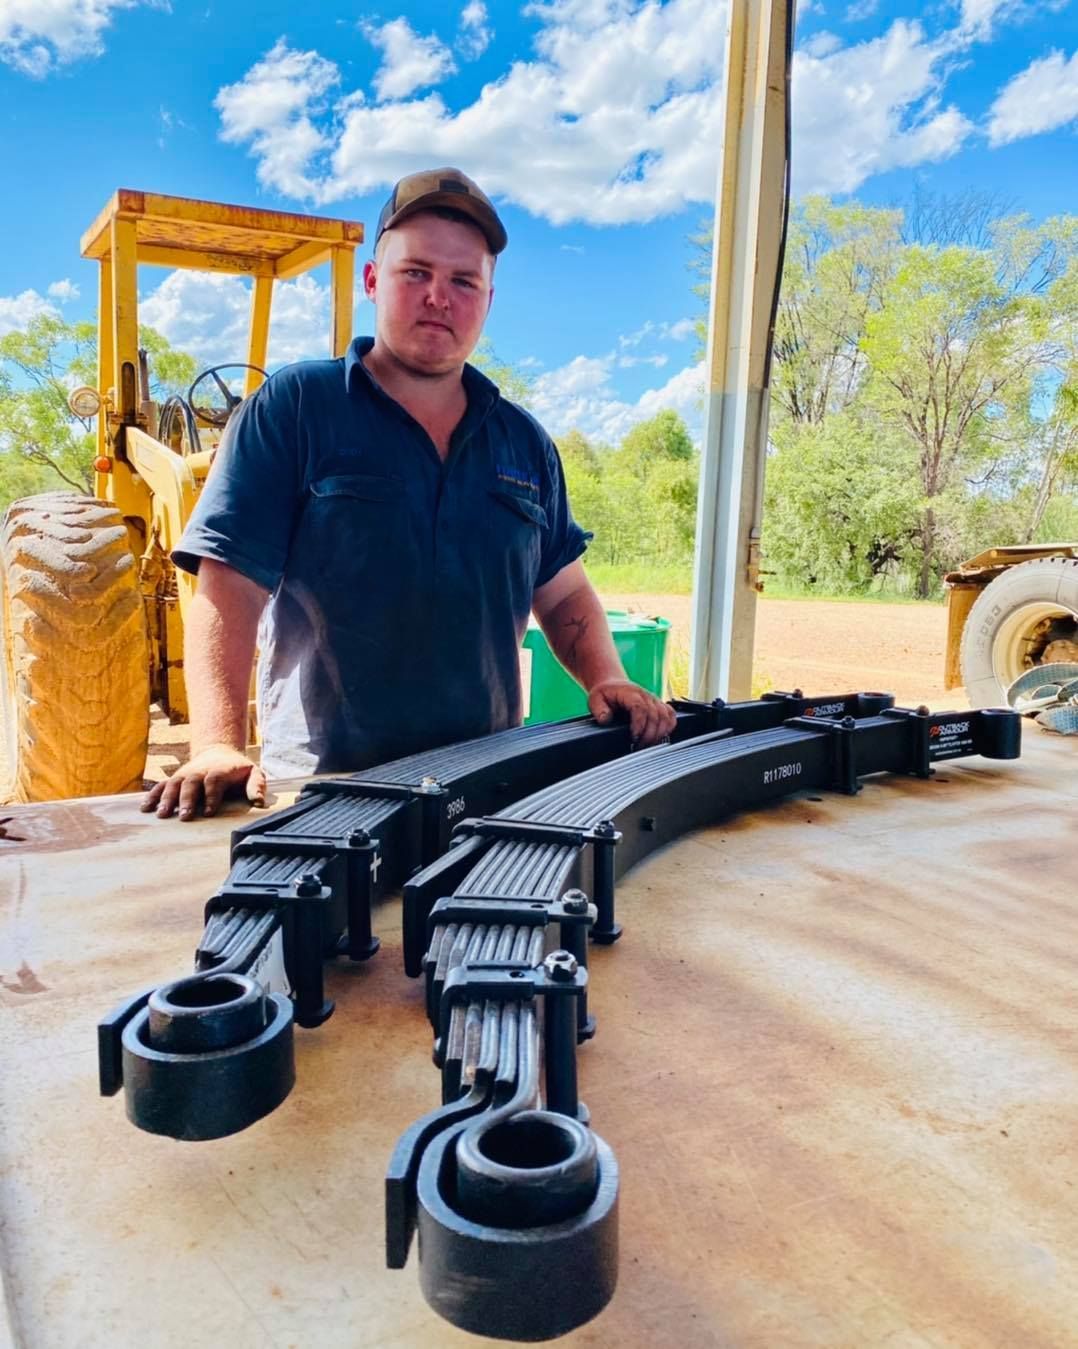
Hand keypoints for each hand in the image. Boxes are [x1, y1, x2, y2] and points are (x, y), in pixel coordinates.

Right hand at [141, 744, 265, 819]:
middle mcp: (199, 772)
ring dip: (167, 799)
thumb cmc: (237, 769)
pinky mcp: (175, 779)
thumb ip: (257, 785)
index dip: (211, 796)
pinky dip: (152, 796)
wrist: (218, 752)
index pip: (214, 782)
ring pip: (173, 785)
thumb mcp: (253, 772)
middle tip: (185, 817)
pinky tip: (145, 808)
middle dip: (187, 800)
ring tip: (162, 815)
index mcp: (219, 771)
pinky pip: (161, 786)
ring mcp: (185, 775)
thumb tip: (259, 802)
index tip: (209, 812)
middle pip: (191, 784)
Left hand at [587, 679, 676, 747]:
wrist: (613, 685)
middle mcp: (646, 696)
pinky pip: (671, 716)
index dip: (639, 724)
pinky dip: (668, 728)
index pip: (640, 708)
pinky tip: (658, 738)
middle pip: (655, 715)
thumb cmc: (606, 693)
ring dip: (659, 734)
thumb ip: (599, 710)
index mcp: (630, 693)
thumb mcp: (595, 699)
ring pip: (666, 717)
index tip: (633, 738)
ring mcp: (655, 700)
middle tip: (638, 747)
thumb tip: (606, 720)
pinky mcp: (660, 706)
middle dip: (648, 735)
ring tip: (647, 745)